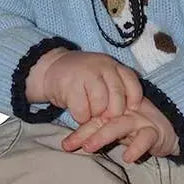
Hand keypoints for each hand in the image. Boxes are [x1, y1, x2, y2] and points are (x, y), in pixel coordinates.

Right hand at [28, 50, 143, 123]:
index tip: (130, 110)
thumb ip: (116, 89)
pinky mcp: (70, 85)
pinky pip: (82, 110)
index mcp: (113, 65)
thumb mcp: (102, 77)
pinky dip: (81, 117)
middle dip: (113, 113)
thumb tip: (133, 111)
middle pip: (117, 96)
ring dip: (95, 115)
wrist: (50, 69)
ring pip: (100, 105)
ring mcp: (86, 74)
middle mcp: (102, 67)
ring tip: (90, 113)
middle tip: (105, 118)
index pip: (132, 82)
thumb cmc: (82, 79)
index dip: (134, 99)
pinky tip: (79, 113)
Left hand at [61, 97, 179, 162]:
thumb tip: (66, 145)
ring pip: (120, 125)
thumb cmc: (136, 132)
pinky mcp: (155, 131)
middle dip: (87, 132)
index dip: (79, 132)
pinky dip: (136, 148)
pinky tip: (128, 158)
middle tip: (71, 145)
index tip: (65, 146)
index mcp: (113, 111)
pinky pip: (145, 138)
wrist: (167, 134)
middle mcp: (125, 112)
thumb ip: (93, 135)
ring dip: (104, 135)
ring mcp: (140, 120)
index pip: (93, 118)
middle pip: (103, 119)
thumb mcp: (113, 132)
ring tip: (90, 148)